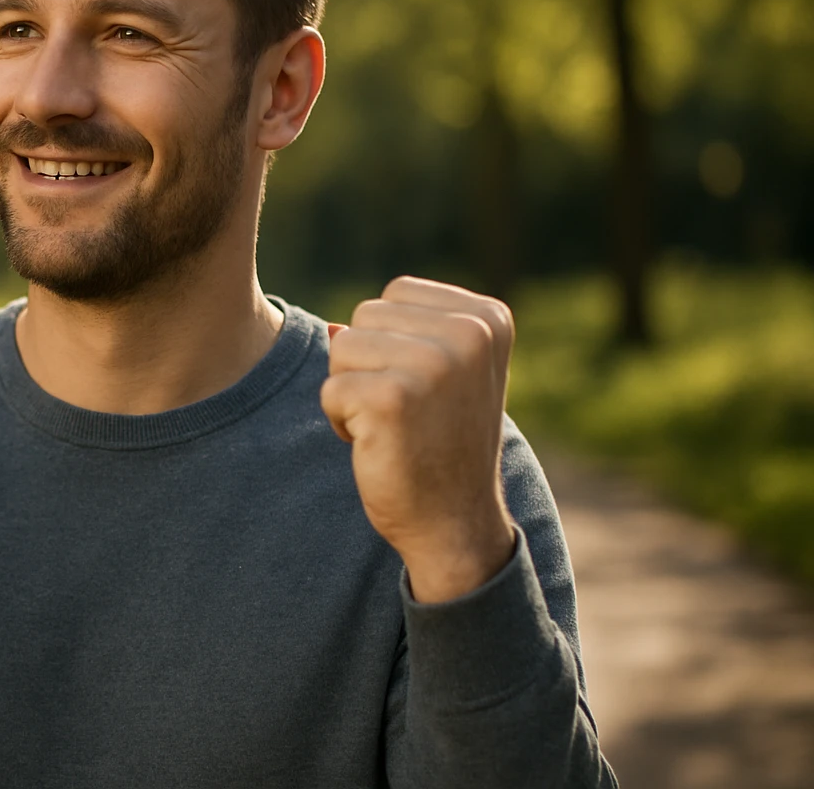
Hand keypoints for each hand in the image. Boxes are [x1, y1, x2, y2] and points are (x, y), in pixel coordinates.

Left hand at [321, 277, 516, 602]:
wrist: (455, 524)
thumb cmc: (442, 444)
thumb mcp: (439, 375)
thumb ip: (399, 335)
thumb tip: (331, 327)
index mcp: (487, 318)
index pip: (395, 294)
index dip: (391, 342)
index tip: (426, 388)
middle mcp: (469, 333)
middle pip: (364, 316)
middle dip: (366, 364)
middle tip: (406, 412)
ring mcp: (433, 364)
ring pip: (341, 346)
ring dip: (351, 390)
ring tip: (392, 426)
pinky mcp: (393, 398)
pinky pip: (330, 389)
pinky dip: (340, 421)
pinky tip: (379, 445)